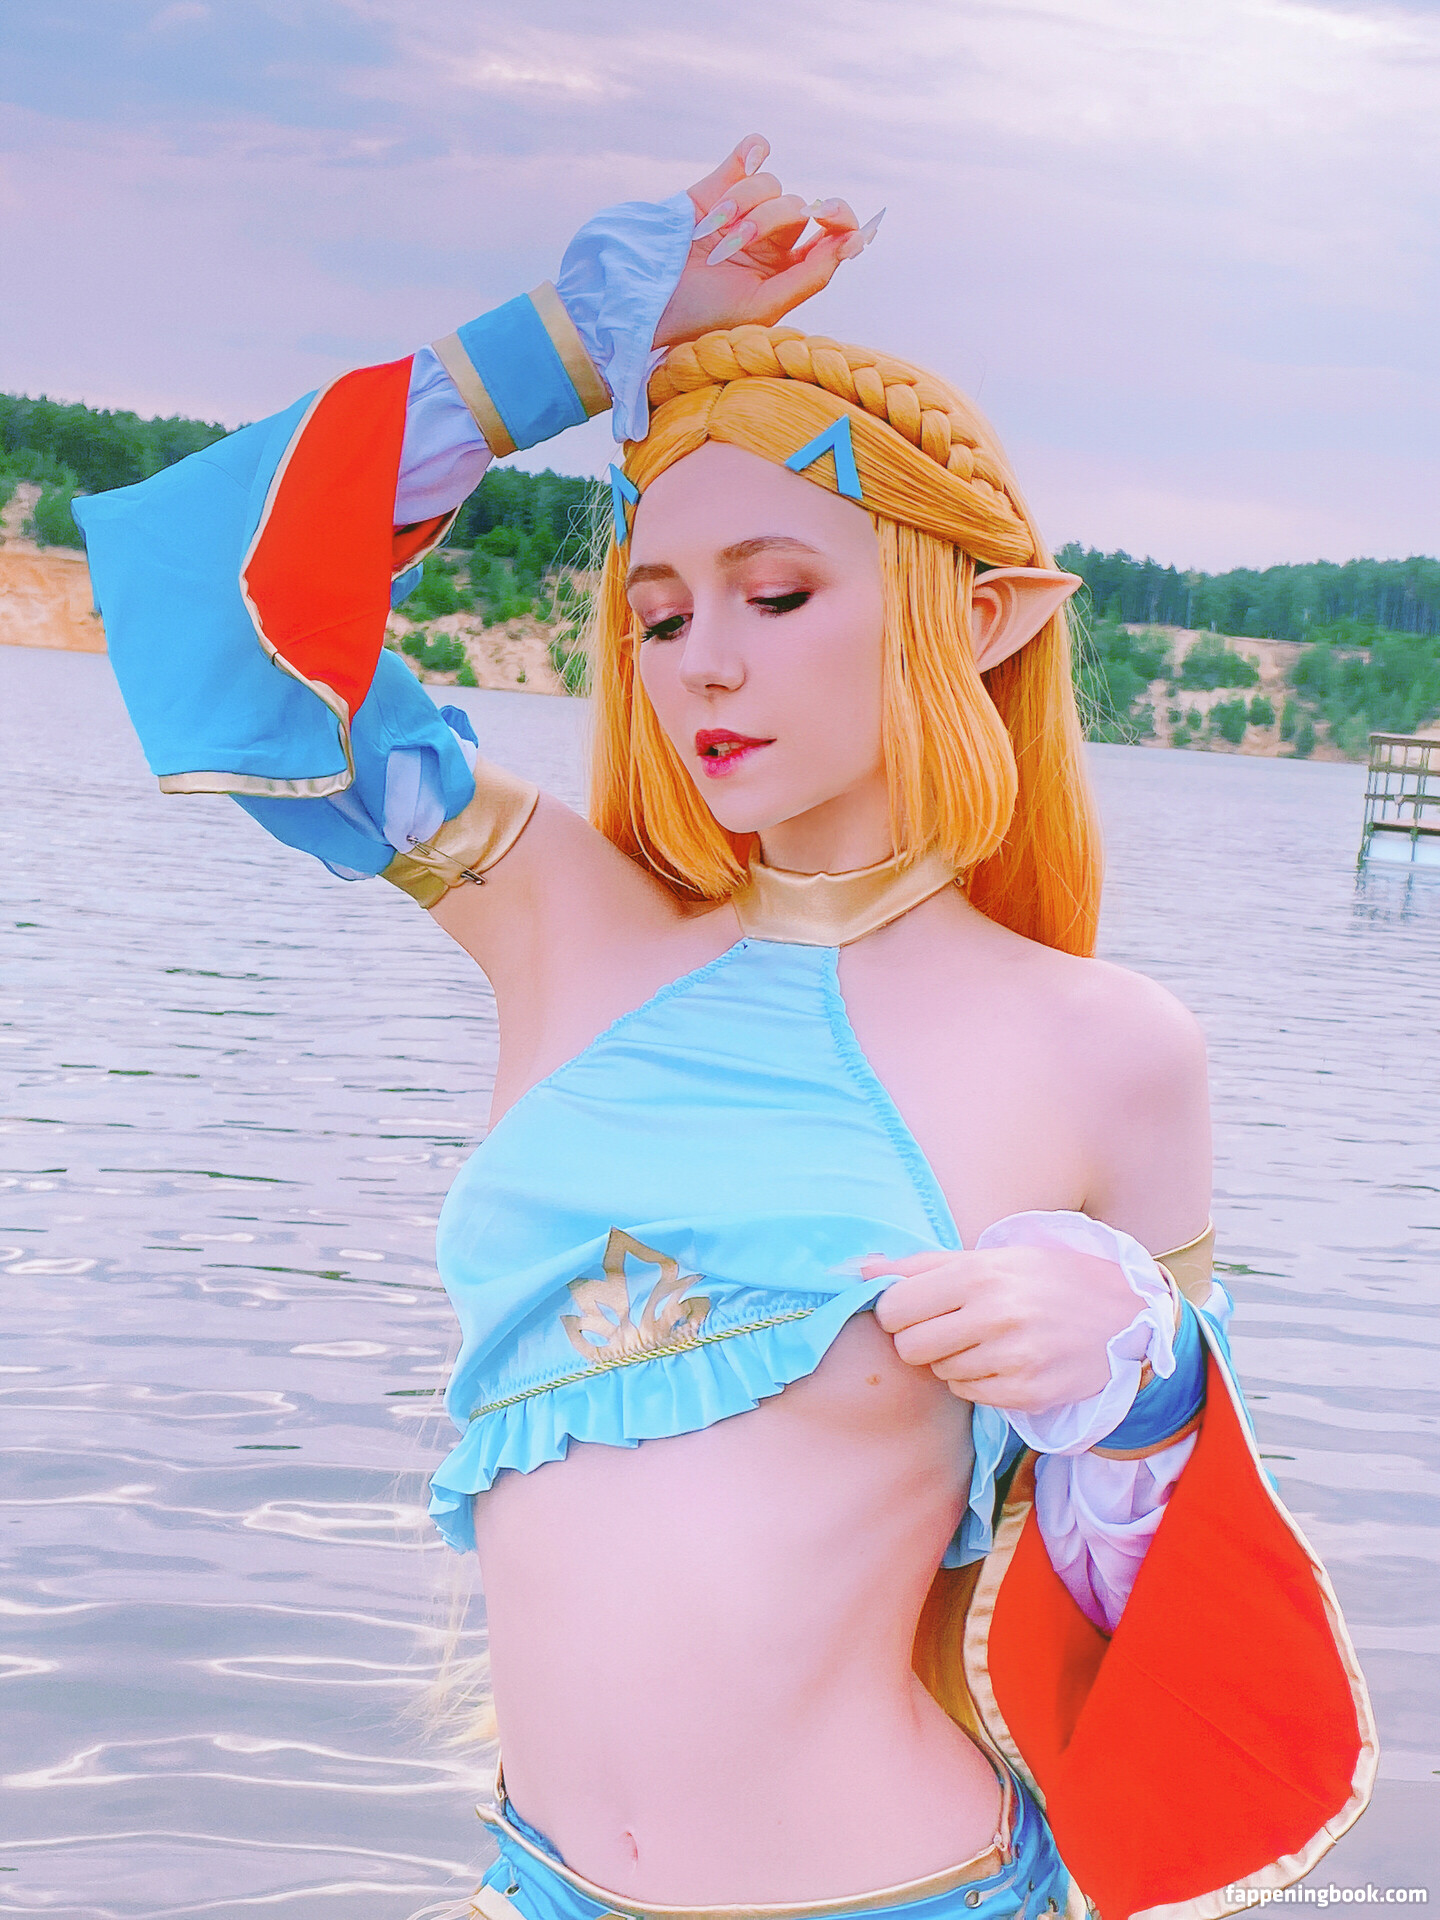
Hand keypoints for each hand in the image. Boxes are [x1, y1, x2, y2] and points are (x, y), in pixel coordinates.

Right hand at [654, 135, 878, 347]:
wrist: (645, 295)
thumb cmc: (702, 315)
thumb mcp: (762, 306)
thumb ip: (810, 276)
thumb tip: (854, 241)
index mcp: (788, 270)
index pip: (834, 235)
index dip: (840, 220)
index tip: (828, 216)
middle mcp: (773, 238)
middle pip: (797, 207)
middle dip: (767, 223)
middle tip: (733, 245)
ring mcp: (748, 209)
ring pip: (771, 183)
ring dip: (742, 206)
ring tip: (710, 234)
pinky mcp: (720, 185)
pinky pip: (753, 153)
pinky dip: (754, 152)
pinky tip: (748, 161)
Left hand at [865, 1245, 1140, 1412]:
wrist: (1123, 1313)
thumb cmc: (1047, 1278)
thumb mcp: (990, 1256)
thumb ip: (921, 1264)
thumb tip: (858, 1270)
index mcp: (979, 1272)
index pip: (894, 1307)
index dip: (898, 1310)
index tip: (917, 1307)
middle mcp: (994, 1314)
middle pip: (908, 1347)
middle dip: (920, 1339)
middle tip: (950, 1326)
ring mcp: (1012, 1357)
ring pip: (938, 1372)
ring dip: (952, 1359)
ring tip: (987, 1338)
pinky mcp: (1026, 1392)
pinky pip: (968, 1393)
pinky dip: (976, 1380)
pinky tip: (1004, 1360)